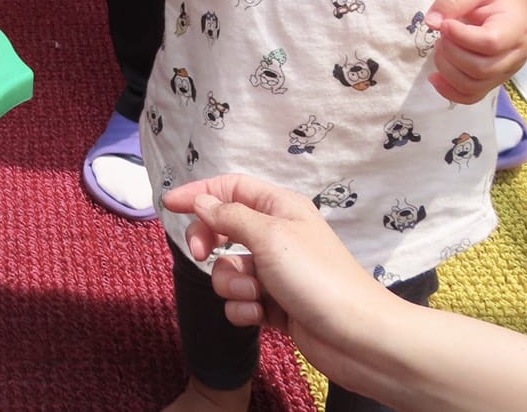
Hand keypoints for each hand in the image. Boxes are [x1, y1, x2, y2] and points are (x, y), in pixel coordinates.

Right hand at [162, 175, 399, 398]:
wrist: (357, 337)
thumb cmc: (316, 276)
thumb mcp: (269, 236)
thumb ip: (229, 216)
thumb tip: (200, 200)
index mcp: (279, 208)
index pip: (230, 187)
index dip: (199, 193)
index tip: (169, 205)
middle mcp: (275, 235)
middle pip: (224, 227)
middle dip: (210, 243)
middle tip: (201, 254)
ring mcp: (275, 272)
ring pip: (229, 269)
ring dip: (232, 283)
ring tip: (255, 295)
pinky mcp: (274, 305)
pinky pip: (241, 299)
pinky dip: (244, 308)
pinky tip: (260, 317)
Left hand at [425, 0, 526, 102]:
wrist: (514, 7)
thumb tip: (432, 22)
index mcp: (516, 28)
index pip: (491, 43)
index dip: (462, 37)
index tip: (446, 24)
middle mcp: (515, 56)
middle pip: (480, 68)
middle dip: (451, 52)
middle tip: (442, 34)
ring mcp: (505, 72)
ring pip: (473, 86)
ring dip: (447, 69)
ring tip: (441, 47)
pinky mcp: (493, 81)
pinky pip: (471, 97)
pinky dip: (449, 91)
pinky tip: (435, 76)